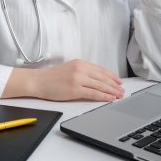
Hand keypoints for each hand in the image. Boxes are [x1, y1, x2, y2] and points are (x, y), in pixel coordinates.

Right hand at [2, 59, 123, 101]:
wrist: (38, 81)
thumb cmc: (52, 77)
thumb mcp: (69, 68)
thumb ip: (82, 71)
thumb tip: (97, 79)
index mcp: (80, 62)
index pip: (100, 69)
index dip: (111, 76)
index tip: (119, 80)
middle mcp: (80, 68)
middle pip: (102, 77)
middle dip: (114, 84)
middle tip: (122, 89)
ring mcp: (78, 79)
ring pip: (100, 85)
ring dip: (112, 91)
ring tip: (119, 95)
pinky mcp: (75, 89)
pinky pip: (93, 93)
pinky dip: (103, 96)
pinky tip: (109, 98)